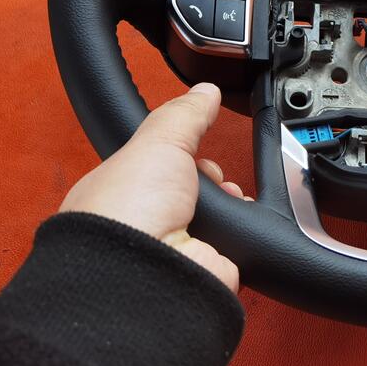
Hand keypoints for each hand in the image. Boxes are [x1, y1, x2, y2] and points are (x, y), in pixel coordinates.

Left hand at [59, 83, 247, 291]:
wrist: (144, 271)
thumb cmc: (126, 211)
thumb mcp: (158, 141)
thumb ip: (184, 116)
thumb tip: (205, 92)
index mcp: (123, 194)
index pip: (160, 170)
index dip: (185, 157)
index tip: (201, 150)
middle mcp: (146, 225)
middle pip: (193, 196)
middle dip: (214, 184)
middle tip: (217, 180)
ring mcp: (176, 251)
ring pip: (215, 223)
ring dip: (229, 210)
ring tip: (231, 201)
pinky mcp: (204, 272)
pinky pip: (234, 252)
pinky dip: (243, 239)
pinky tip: (238, 228)